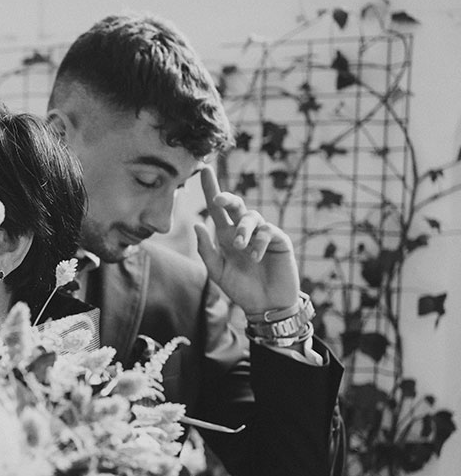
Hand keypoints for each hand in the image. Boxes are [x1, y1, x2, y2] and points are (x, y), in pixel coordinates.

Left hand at [194, 166, 300, 315]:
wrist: (265, 305)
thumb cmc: (240, 288)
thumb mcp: (217, 272)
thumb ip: (206, 250)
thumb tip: (196, 224)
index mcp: (225, 236)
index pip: (216, 210)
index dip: (211, 189)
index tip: (203, 170)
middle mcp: (243, 231)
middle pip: (236, 205)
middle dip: (227, 198)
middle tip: (218, 200)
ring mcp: (262, 234)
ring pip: (251, 217)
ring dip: (243, 229)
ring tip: (240, 247)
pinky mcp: (278, 241)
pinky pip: (268, 231)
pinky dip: (260, 242)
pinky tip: (256, 257)